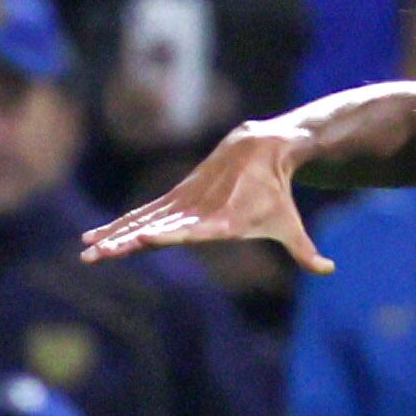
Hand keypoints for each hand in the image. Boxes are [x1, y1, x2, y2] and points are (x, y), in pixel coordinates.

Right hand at [80, 118, 332, 272]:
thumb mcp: (290, 224)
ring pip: (142, 222)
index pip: (192, 230)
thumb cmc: (277, 193)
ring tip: (87, 252)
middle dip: (127, 242)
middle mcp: (197, 211)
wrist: (259, 147)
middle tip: (101, 255)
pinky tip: (95, 238)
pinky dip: (119, 226)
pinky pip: (142, 215)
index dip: (170, 234)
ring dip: (113, 237)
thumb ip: (306, 251)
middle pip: (157, 228)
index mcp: (223, 220)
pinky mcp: (175, 198)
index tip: (146, 239)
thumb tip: (329, 269)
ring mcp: (182, 203)